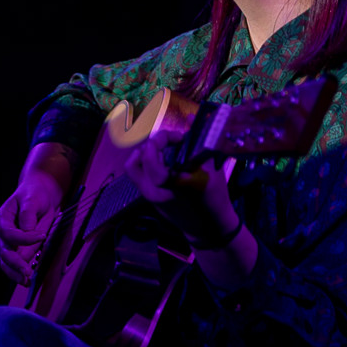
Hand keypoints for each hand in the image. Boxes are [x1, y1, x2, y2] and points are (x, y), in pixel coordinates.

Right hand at [0, 144, 73, 284]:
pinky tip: (26, 280)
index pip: (9, 234)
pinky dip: (17, 273)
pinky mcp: (13, 250)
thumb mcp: (32, 200)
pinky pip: (11, 265)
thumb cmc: (34, 196)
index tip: (42, 236)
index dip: (25, 238)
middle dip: (16, 263)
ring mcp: (5, 243)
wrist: (38, 195)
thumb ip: (28, 216)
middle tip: (28, 272)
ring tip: (26, 281)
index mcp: (1, 218)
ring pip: (5, 262)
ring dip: (15, 273)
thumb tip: (27, 232)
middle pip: (4, 252)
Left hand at [123, 124, 238, 245]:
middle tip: (168, 143)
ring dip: (144, 155)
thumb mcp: (211, 169)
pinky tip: (163, 164)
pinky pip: (139, 178)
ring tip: (160, 152)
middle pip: (136, 159)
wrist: (208, 229)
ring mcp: (149, 197)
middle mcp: (154, 190)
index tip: (179, 138)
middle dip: (152, 145)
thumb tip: (190, 117)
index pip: (150, 153)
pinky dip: (146, 166)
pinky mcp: (148, 201)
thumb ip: (198, 141)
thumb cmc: (214, 197)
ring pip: (133, 169)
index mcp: (170, 183)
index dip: (162, 138)